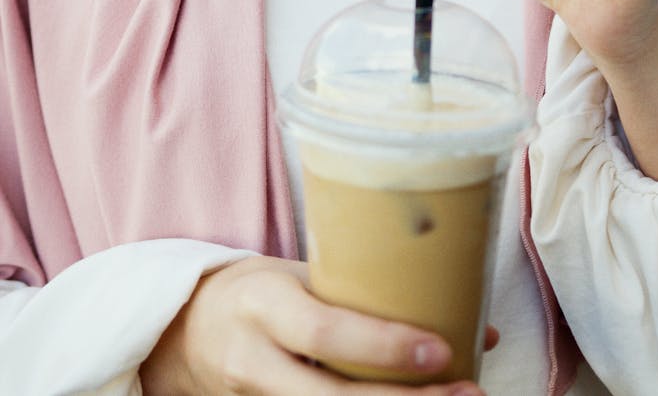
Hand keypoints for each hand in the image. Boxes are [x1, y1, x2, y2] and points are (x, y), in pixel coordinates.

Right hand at [140, 255, 489, 395]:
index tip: (441, 347)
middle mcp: (255, 361)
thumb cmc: (258, 293)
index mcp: (263, 303)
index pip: (324, 330)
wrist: (184, 333)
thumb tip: (470, 313)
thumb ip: (366, 292)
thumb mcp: (296, 276)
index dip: (383, 344)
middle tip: (469, 391)